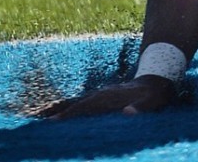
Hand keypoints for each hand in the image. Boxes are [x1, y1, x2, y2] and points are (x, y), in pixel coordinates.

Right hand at [33, 76, 176, 118]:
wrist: (158, 75)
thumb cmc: (155, 95)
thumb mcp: (152, 103)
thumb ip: (140, 108)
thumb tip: (127, 113)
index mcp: (108, 98)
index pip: (84, 107)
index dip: (69, 115)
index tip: (53, 122)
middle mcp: (100, 95)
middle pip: (75, 104)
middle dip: (58, 113)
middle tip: (39, 123)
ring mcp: (101, 95)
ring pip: (76, 103)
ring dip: (61, 110)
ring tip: (43, 119)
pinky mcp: (103, 97)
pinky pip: (82, 103)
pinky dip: (70, 109)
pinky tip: (64, 115)